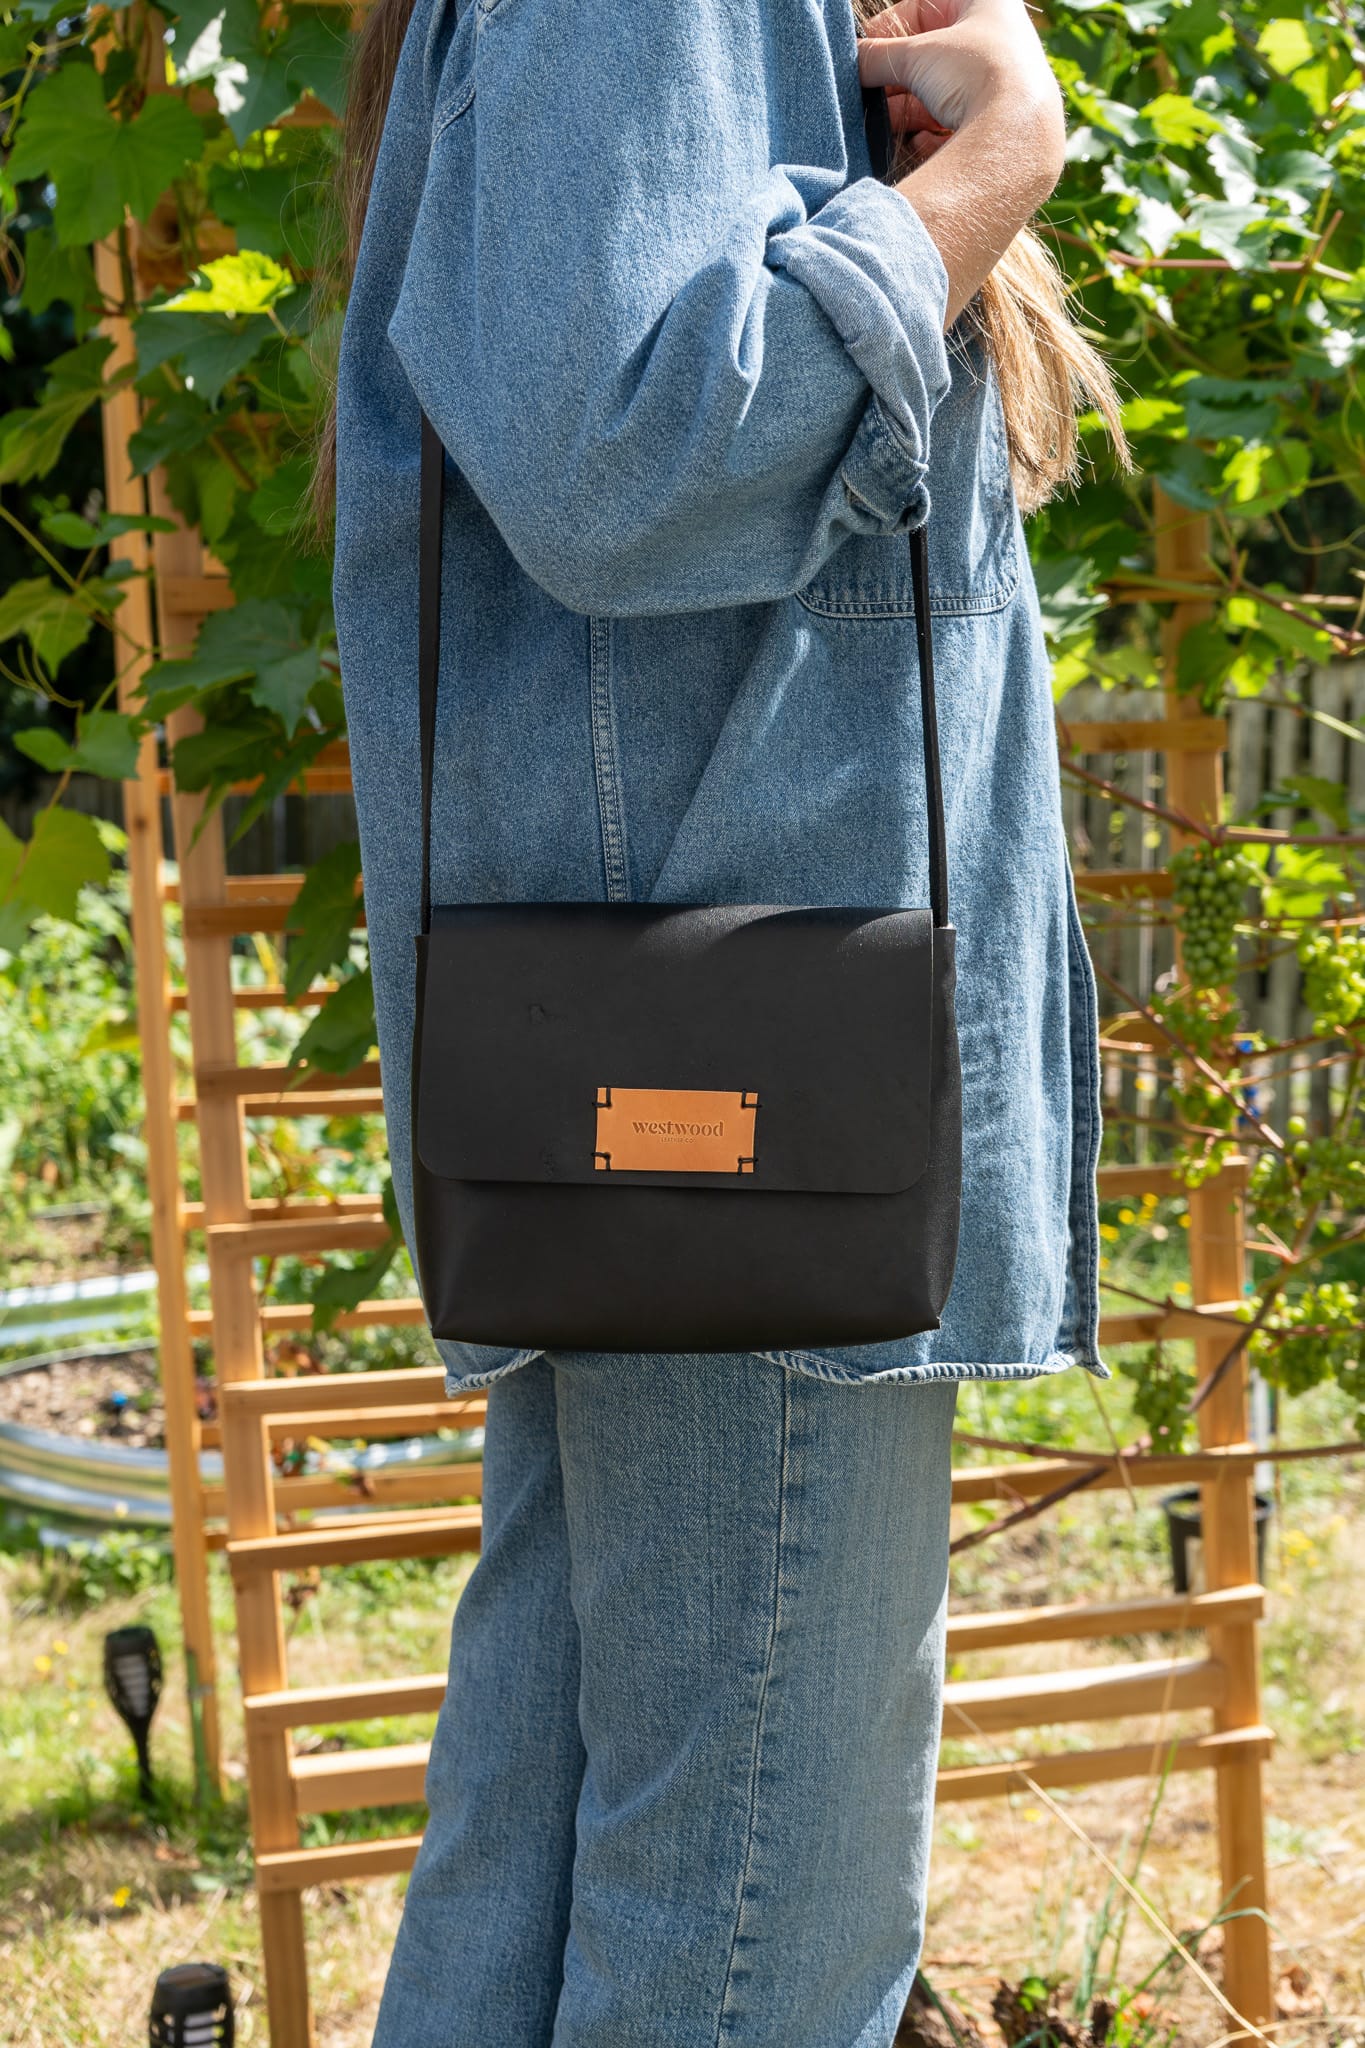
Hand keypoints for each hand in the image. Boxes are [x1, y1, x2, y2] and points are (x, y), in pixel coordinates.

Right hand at [858, 0, 1063, 181]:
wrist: (1017, 139)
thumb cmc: (975, 74)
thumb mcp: (916, 56)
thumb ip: (877, 56)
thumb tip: (851, 62)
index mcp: (987, 3)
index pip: (923, 6)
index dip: (888, 29)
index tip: (863, 54)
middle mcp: (997, 41)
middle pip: (930, 55)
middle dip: (897, 78)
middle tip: (868, 94)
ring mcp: (998, 85)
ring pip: (937, 94)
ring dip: (907, 109)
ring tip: (883, 124)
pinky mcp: (994, 127)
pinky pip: (952, 127)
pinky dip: (928, 135)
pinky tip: (917, 143)